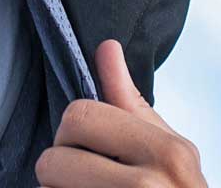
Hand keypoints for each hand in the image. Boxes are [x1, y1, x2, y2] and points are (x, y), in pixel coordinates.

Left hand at [38, 38, 207, 186]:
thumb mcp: (167, 150)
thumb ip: (130, 103)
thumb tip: (107, 46)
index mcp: (168, 153)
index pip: (79, 116)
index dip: (73, 134)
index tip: (89, 149)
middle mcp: (149, 187)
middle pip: (53, 160)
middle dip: (58, 170)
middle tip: (82, 180)